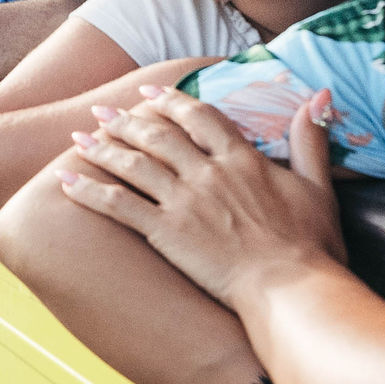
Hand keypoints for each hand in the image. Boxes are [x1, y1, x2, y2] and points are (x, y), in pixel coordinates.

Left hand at [54, 84, 348, 307]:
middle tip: (100, 112)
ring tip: (77, 139)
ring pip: (133, 163)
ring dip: (101, 147)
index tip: (150, 94)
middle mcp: (206, 172)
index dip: (171, 101)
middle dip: (125, 119)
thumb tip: (319, 94)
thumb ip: (311, 138)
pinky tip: (65, 181)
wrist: (289, 289)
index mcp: (241, 159)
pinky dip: (87, 190)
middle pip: (157, 134)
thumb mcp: (318, 186)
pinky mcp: (165, 232)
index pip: (199, 117)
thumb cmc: (309, 246)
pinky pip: (116, 204)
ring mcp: (183, 201)